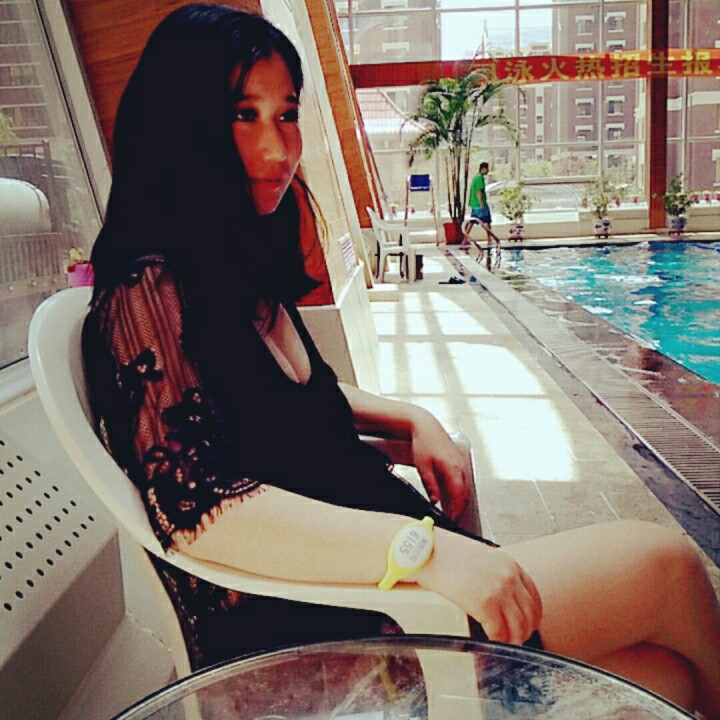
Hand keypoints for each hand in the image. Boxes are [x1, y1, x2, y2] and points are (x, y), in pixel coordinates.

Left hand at [409, 409, 470, 520]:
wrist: (426, 426)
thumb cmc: (424, 443)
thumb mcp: (423, 466)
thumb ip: (430, 484)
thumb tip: (435, 501)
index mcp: (453, 468)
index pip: (459, 496)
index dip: (457, 511)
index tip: (452, 522)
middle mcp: (461, 467)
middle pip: (464, 494)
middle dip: (459, 509)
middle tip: (451, 521)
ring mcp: (461, 463)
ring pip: (464, 488)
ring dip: (459, 501)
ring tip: (450, 514)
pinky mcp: (458, 462)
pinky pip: (461, 481)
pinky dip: (458, 492)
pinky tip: (450, 499)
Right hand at [417, 531, 542, 644]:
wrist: (426, 549)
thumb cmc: (445, 553)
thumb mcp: (480, 556)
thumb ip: (495, 572)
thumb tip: (498, 594)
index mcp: (509, 563)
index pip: (534, 597)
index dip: (531, 616)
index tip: (525, 625)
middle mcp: (509, 576)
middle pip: (530, 614)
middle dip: (523, 631)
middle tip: (513, 640)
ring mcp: (498, 589)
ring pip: (518, 627)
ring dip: (511, 640)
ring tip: (501, 644)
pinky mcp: (484, 603)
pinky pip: (499, 632)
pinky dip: (496, 641)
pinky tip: (488, 642)